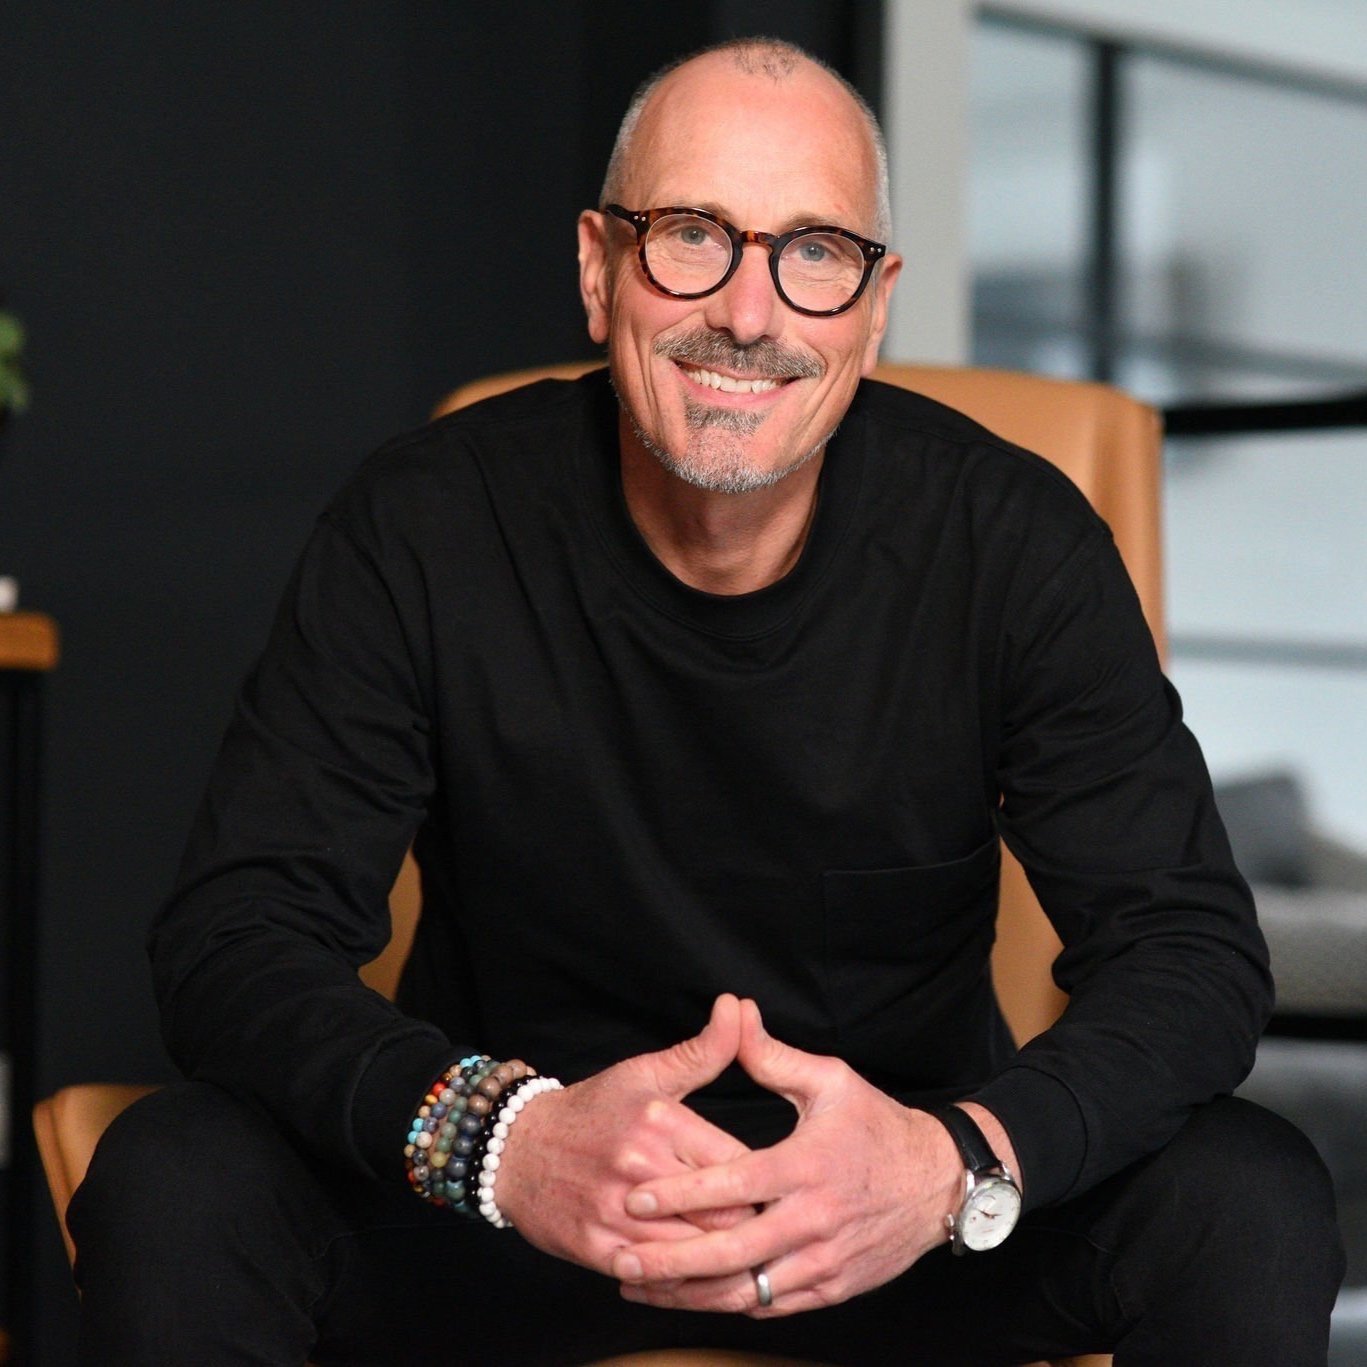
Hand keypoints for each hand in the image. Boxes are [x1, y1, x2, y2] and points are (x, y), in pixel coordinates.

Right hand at [494, 993, 755, 1274]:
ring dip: (725, 1261)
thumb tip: (739, 1006)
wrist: (516, 1148)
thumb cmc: (593, 1110)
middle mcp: (641, 1168)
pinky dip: (682, 1282)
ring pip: (696, 1254)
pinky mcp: (598, 1248)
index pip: (739, 1165)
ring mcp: (617, 1212)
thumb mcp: (646, 1074)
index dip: (766, 1182)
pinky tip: (700, 1276)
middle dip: (754, 1226)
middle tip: (777, 1232)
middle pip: (725, 1216)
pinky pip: (656, 1278)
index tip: (783, 1191)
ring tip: (750, 1260)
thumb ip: (703, 1051)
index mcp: (662, 1122)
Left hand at [609, 999, 965, 1315]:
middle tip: (622, 1260)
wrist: (938, 1183)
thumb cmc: (878, 1126)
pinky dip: (728, 1305)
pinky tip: (692, 1297)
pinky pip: (771, 1305)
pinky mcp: (832, 1288)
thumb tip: (733, 1014)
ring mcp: (824, 1261)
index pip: (733, 1185)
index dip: (681, 1194)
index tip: (636, 1198)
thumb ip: (772, 1056)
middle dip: (670, 1262)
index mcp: (807, 1166)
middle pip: (731, 1253)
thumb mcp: (830, 1080)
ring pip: (746, 1291)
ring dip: (690, 1294)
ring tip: (641, 1287)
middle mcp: (814, 1220)